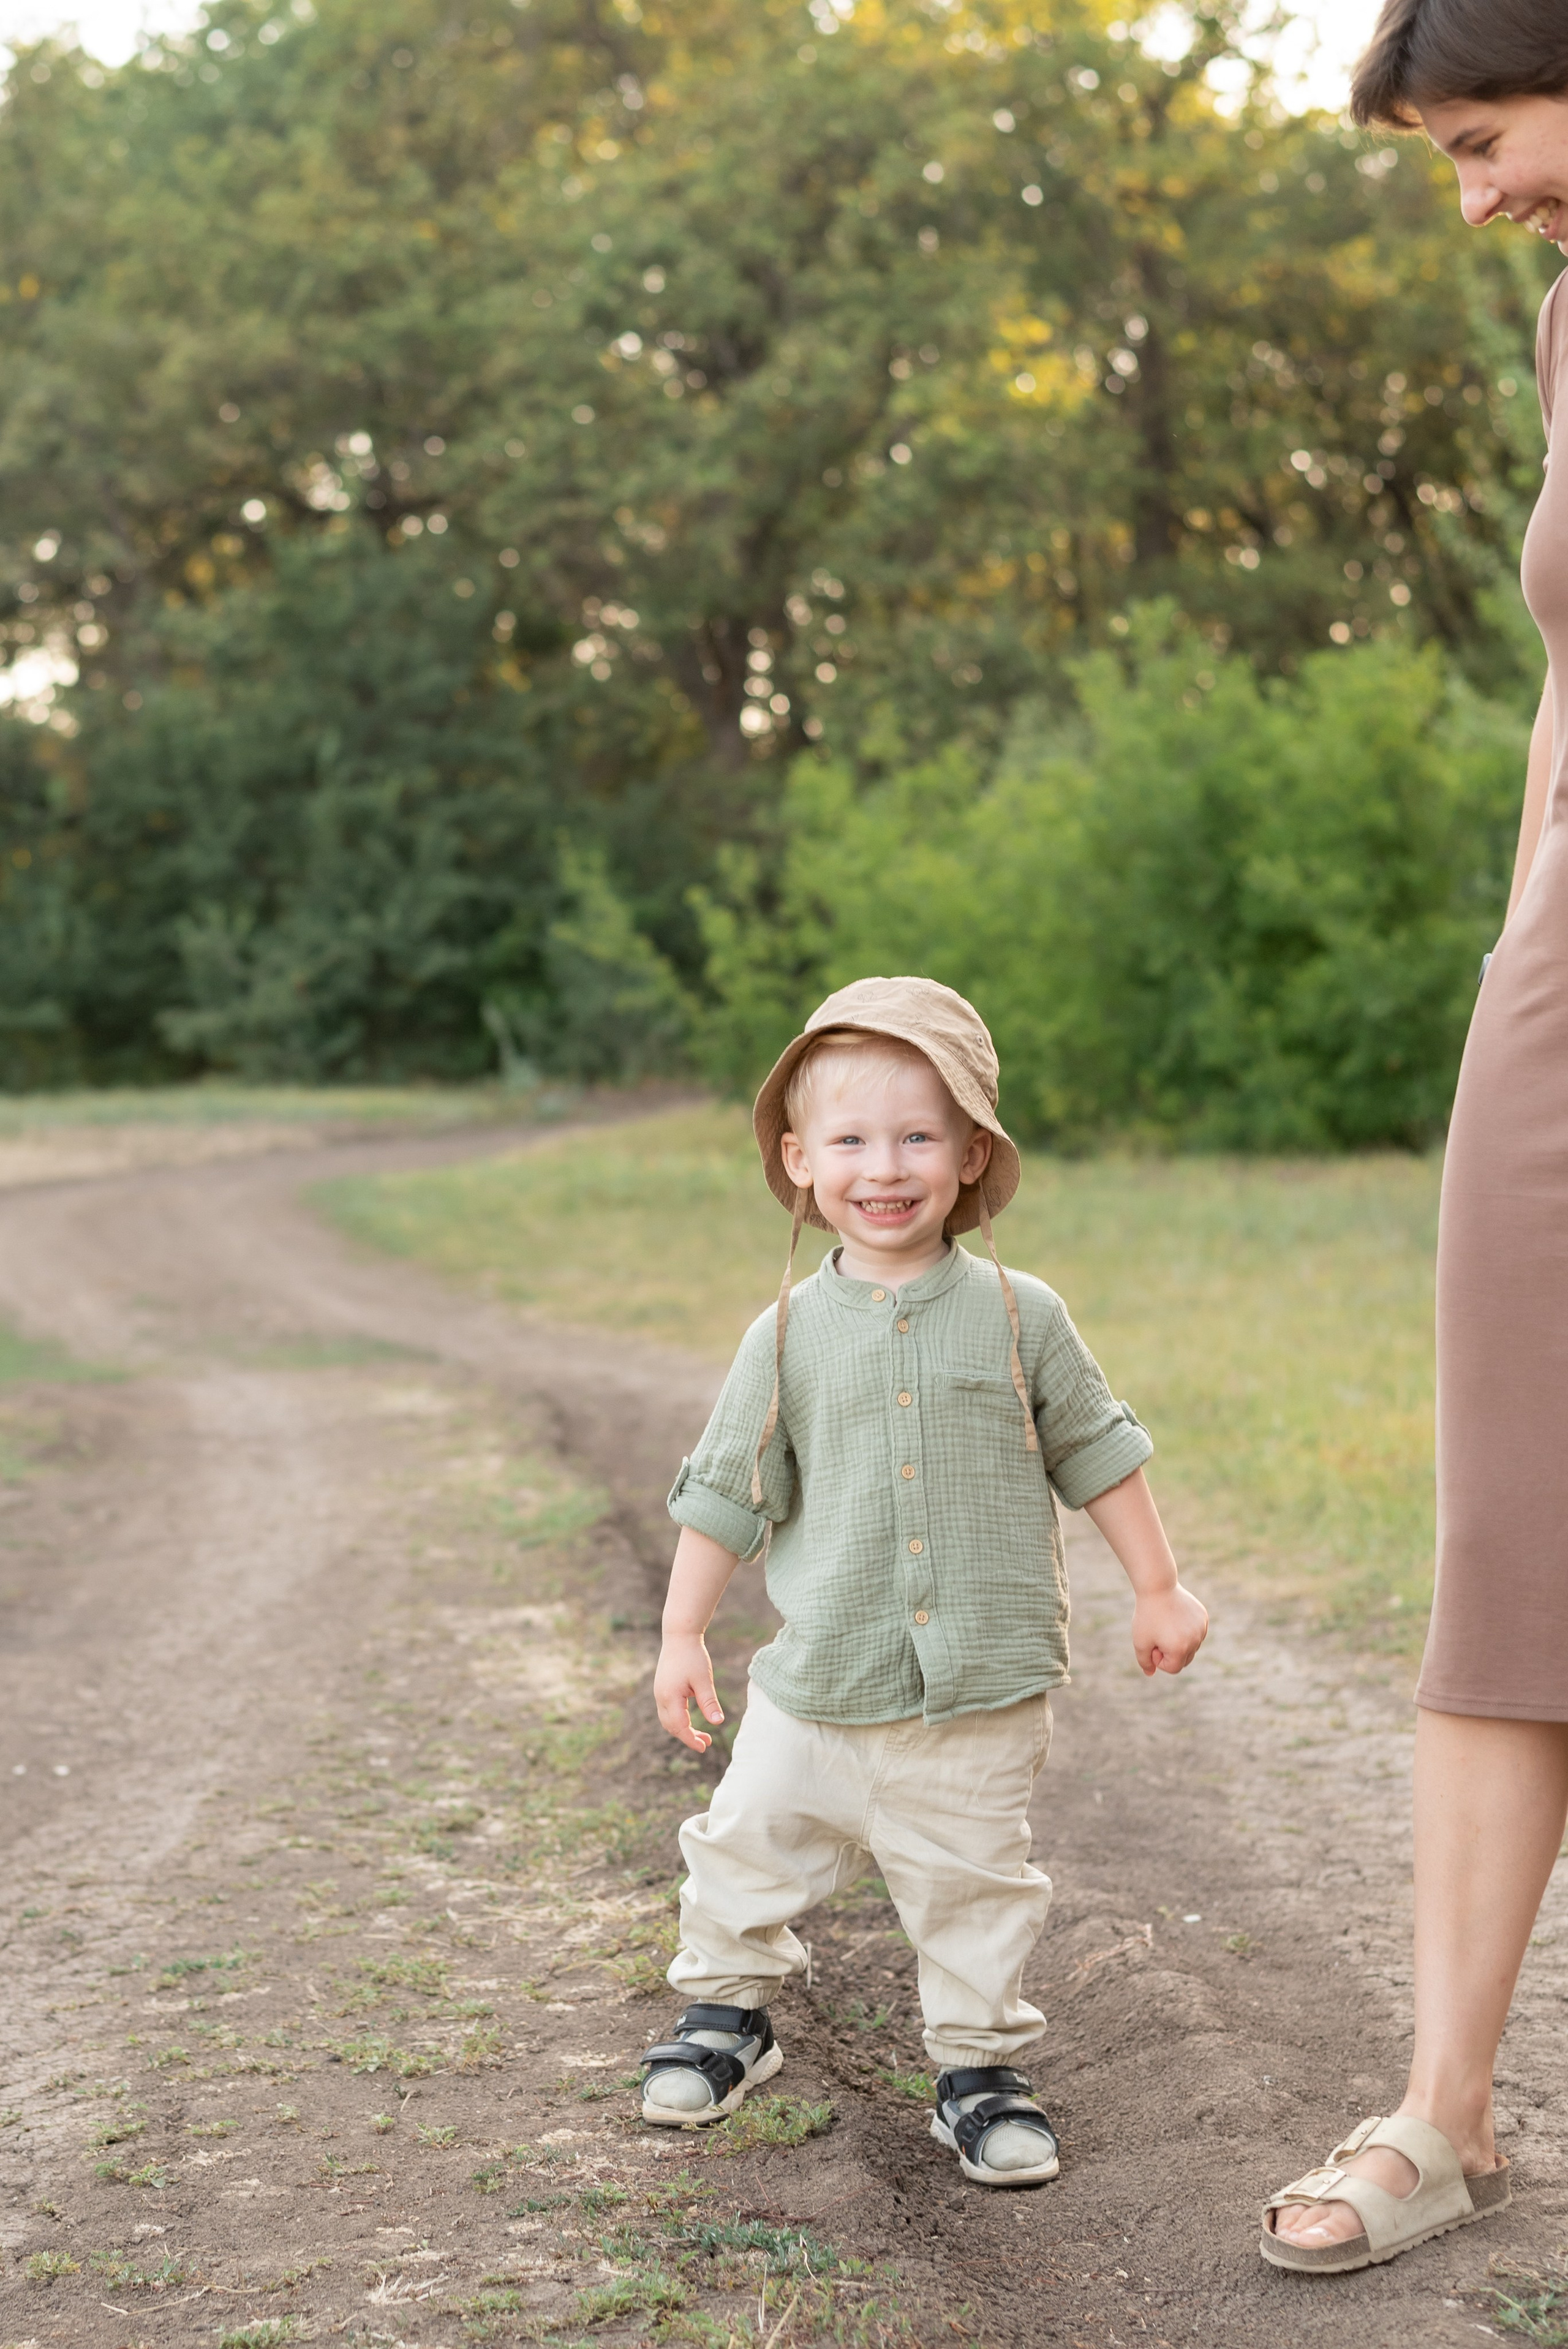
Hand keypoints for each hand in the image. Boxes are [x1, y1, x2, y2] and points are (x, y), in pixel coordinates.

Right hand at [655, 1632, 724, 1751]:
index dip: (691, 1740)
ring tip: (703, 1735)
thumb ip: (709, 1702)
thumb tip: (718, 1723)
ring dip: (683, 1730)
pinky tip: (692, 1719)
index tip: (705, 1747)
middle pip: (671, 1727)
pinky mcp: (662, 1689)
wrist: (679, 1635)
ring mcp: (659, 1693)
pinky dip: (679, 1720)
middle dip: (688, 1737)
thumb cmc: (692, 1656)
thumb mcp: (704, 1680)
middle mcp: (660, 1697)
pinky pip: (668, 1712)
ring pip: (668, 1720)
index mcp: (670, 1697)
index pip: (679, 1727)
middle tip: (707, 1743)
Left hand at [1131, 1580, 1207, 1677]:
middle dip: (1170, 1652)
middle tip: (1158, 1634)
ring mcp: (1201, 1628)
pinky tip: (1176, 1617)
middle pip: (1184, 1660)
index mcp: (1180, 1649)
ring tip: (1166, 1624)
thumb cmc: (1147, 1616)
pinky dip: (1187, 1630)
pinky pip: (1196, 1632)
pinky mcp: (1203, 1617)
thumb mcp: (1140, 1642)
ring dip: (1179, 1641)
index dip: (1159, 1659)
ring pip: (1191, 1646)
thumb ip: (1145, 1662)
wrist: (1157, 1587)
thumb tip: (1150, 1673)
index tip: (1152, 1644)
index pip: (1173, 1668)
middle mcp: (1195, 1641)